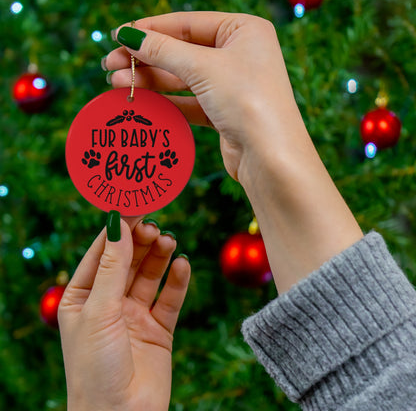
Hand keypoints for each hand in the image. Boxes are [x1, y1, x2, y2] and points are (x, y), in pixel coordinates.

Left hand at [58, 215, 190, 410]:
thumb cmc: (95, 367)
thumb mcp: (99, 310)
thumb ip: (112, 267)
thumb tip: (118, 225)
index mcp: (83, 297)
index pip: (101, 252)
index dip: (117, 229)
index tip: (134, 206)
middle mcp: (109, 302)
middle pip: (128, 260)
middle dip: (140, 241)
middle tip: (154, 225)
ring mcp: (135, 314)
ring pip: (150, 275)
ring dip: (159, 256)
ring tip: (168, 241)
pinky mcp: (159, 328)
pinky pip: (170, 298)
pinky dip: (177, 281)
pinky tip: (182, 265)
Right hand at [104, 12, 300, 181]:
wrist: (270, 157)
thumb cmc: (247, 101)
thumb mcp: (203, 67)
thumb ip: (163, 50)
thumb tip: (129, 35)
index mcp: (244, 30)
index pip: (188, 23)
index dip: (151, 29)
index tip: (119, 36)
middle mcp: (240, 55)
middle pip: (182, 51)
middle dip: (146, 58)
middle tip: (110, 65)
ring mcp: (232, 85)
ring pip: (183, 78)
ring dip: (151, 81)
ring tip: (117, 84)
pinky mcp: (225, 112)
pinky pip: (190, 101)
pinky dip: (166, 101)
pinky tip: (142, 101)